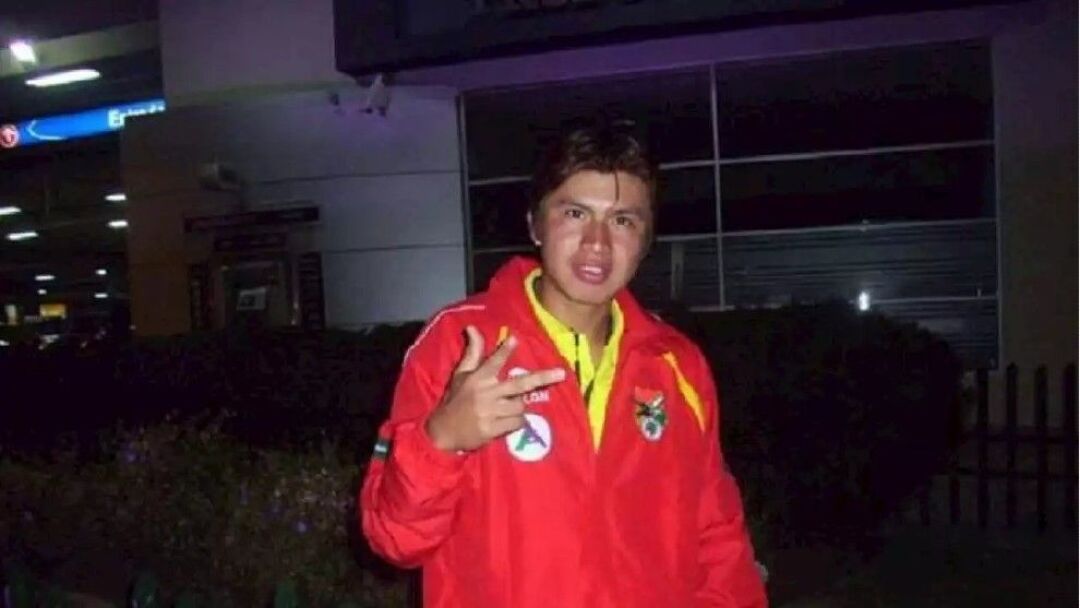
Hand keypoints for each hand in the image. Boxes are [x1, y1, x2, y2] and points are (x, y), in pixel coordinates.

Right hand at [424, 326, 565, 452]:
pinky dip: (516, 422)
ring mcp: (490, 412)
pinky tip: (507, 421)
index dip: (504, 350)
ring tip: (507, 408)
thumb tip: (472, 327)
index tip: (515, 339)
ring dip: (519, 406)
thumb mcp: (461, 374)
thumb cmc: (455, 400)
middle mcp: (486, 393)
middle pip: (519, 384)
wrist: (443, 432)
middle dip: (542, 378)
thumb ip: (472, 352)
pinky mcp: (493, 429)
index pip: (494, 361)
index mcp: (478, 378)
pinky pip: (517, 423)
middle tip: (561, 374)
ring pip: (520, 405)